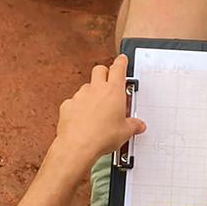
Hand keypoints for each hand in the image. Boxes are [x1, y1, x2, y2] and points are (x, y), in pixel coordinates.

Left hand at [52, 55, 144, 171]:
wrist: (78, 145)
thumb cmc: (102, 136)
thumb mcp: (125, 132)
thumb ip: (133, 125)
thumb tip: (138, 125)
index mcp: (113, 91)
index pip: (118, 68)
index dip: (121, 62)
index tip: (122, 60)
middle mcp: (96, 89)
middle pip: (100, 69)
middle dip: (104, 73)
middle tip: (109, 82)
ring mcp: (80, 95)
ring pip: (86, 86)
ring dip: (92, 92)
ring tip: (96, 107)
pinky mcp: (68, 105)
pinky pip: (74, 101)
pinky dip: (78, 106)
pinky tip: (82, 118)